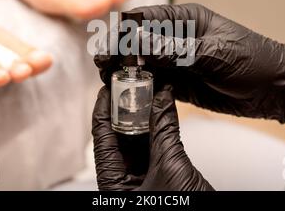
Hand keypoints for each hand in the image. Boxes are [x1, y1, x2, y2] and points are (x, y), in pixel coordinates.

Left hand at [92, 84, 213, 190]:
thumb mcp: (170, 167)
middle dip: (125, 109)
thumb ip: (165, 130)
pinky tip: (162, 109)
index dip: (103, 110)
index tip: (106, 88)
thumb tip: (162, 99)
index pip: (101, 138)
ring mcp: (142, 178)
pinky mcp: (159, 174)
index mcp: (113, 185)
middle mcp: (124, 181)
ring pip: (137, 140)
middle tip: (131, 85)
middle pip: (118, 137)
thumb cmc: (183, 210)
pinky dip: (158, 127)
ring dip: (143, 116)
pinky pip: (153, 145)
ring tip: (147, 92)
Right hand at [95, 3, 284, 126]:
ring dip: (126, 69)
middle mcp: (177, 38)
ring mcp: (177, 61)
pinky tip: (127, 92)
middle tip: (102, 63)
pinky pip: (154, 82)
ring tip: (108, 77)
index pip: (146, 18)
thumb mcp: (214, 53)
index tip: (109, 42)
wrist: (275, 89)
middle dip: (120, 50)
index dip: (125, 29)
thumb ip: (175, 50)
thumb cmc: (252, 60)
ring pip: (143, 63)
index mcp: (186, 20)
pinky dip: (140, 87)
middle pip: (139, 41)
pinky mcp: (180, 83)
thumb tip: (137, 43)